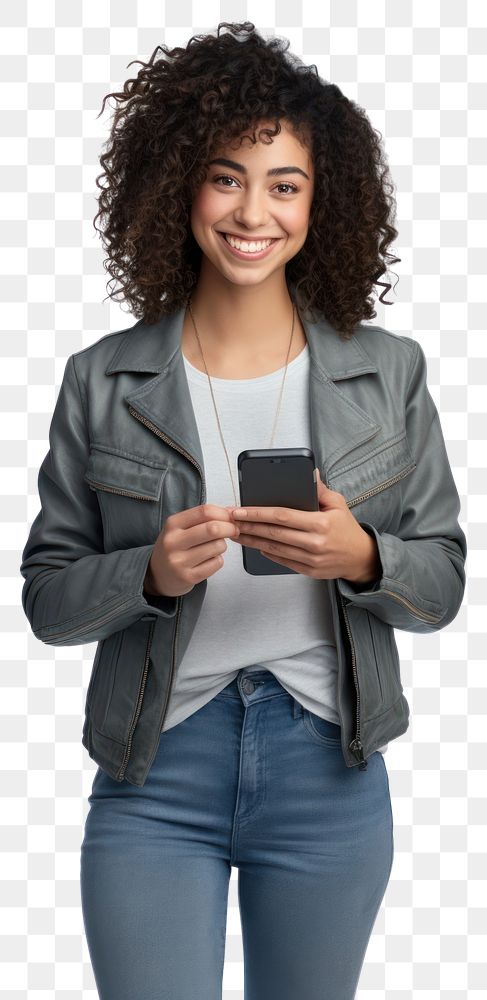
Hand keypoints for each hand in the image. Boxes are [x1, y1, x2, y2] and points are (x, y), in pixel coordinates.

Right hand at [145, 503, 240, 597]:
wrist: (158, 575)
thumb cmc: (174, 548)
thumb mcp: (179, 528)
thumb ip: (201, 520)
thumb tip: (230, 514)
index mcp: (172, 524)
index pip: (204, 511)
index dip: (223, 513)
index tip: (230, 517)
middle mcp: (173, 542)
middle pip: (213, 528)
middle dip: (229, 528)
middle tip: (234, 530)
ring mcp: (179, 561)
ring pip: (217, 546)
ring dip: (222, 545)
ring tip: (214, 548)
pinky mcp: (188, 577)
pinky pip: (216, 563)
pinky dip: (218, 560)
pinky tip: (208, 560)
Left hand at [230, 468, 381, 584]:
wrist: (361, 558)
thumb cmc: (347, 528)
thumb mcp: (338, 504)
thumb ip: (320, 489)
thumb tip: (309, 472)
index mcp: (320, 523)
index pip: (282, 516)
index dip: (258, 513)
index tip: (240, 510)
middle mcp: (315, 542)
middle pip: (274, 533)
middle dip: (248, 526)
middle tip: (230, 521)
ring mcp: (311, 559)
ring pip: (274, 548)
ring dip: (252, 541)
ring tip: (237, 533)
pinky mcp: (309, 571)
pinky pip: (282, 560)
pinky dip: (266, 553)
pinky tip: (255, 545)